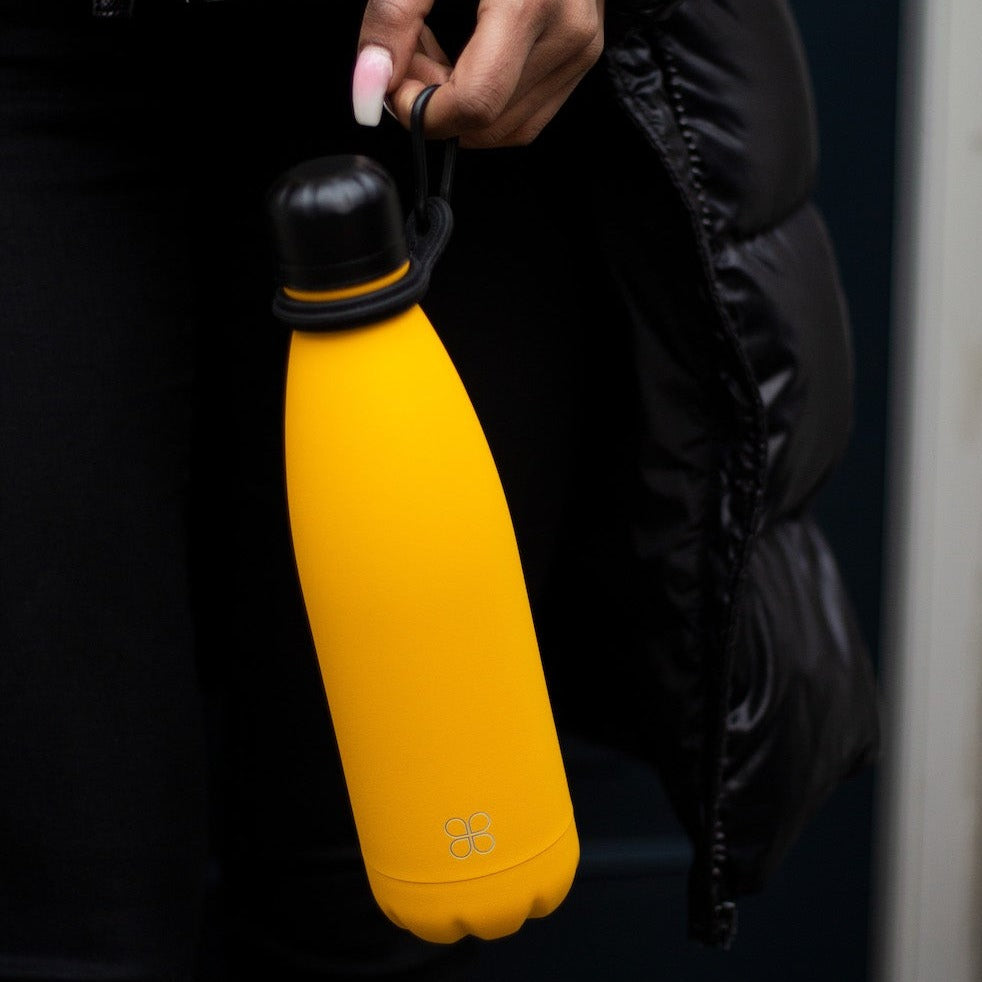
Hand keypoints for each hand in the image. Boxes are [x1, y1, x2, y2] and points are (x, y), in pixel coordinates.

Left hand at [352, 0, 604, 147]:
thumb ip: (392, 18)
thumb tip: (369, 91)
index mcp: (530, 1)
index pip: (474, 104)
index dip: (422, 109)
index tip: (393, 80)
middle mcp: (566, 34)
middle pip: (488, 124)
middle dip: (437, 104)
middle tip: (411, 53)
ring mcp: (581, 48)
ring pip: (509, 127)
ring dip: (460, 105)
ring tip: (438, 49)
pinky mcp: (583, 54)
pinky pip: (526, 111)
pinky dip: (486, 99)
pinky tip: (466, 53)